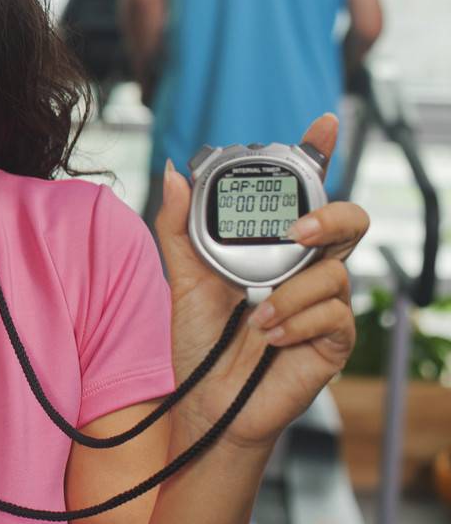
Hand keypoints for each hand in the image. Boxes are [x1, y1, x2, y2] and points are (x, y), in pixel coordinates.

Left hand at [157, 113, 365, 451]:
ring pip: (336, 271)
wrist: (206, 400)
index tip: (323, 123)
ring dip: (289, 294)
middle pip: (348, 221)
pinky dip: (295, 322)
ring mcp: (324, 303)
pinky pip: (333, 314)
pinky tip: (269, 337)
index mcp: (274, 247)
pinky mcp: (334, 339)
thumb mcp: (182, 277)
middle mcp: (306, 268)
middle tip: (295, 232)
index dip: (318, 155)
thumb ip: (178, 225)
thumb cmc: (200, 342)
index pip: (304, 194)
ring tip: (256, 317)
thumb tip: (175, 172)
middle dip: (330, 216)